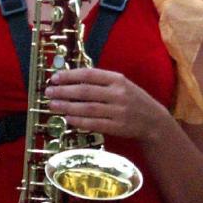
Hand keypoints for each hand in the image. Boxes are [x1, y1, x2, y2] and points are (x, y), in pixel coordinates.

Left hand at [45, 68, 169, 143]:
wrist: (153, 121)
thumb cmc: (133, 100)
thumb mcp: (122, 85)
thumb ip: (101, 82)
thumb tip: (73, 80)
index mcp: (118, 79)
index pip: (89, 75)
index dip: (70, 76)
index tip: (55, 77)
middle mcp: (118, 93)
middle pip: (86, 91)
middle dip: (64, 91)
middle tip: (49, 92)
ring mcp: (118, 111)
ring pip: (88, 108)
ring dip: (67, 107)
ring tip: (52, 106)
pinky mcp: (118, 127)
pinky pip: (94, 124)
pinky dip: (79, 121)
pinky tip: (67, 118)